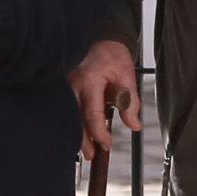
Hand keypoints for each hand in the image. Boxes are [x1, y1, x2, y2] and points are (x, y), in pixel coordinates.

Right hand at [72, 39, 139, 163]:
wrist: (102, 39)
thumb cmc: (113, 56)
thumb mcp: (127, 76)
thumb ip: (130, 102)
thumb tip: (134, 126)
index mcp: (89, 80)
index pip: (92, 113)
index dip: (99, 133)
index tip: (107, 144)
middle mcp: (73, 84)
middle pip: (75, 118)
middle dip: (82, 140)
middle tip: (91, 156)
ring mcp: (65, 85)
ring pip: (68, 115)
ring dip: (76, 133)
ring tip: (84, 150)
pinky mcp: (62, 87)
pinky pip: (65, 108)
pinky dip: (72, 121)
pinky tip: (77, 132)